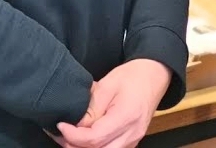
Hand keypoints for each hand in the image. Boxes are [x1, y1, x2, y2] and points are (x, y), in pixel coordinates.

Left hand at [54, 59, 171, 147]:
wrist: (154, 75)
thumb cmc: (133, 76)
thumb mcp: (107, 85)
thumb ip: (90, 108)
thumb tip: (74, 125)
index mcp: (126, 117)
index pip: (94, 138)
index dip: (73, 135)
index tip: (61, 125)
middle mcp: (131, 134)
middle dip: (75, 145)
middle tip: (61, 133)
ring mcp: (133, 140)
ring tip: (70, 135)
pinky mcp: (131, 141)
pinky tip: (84, 138)